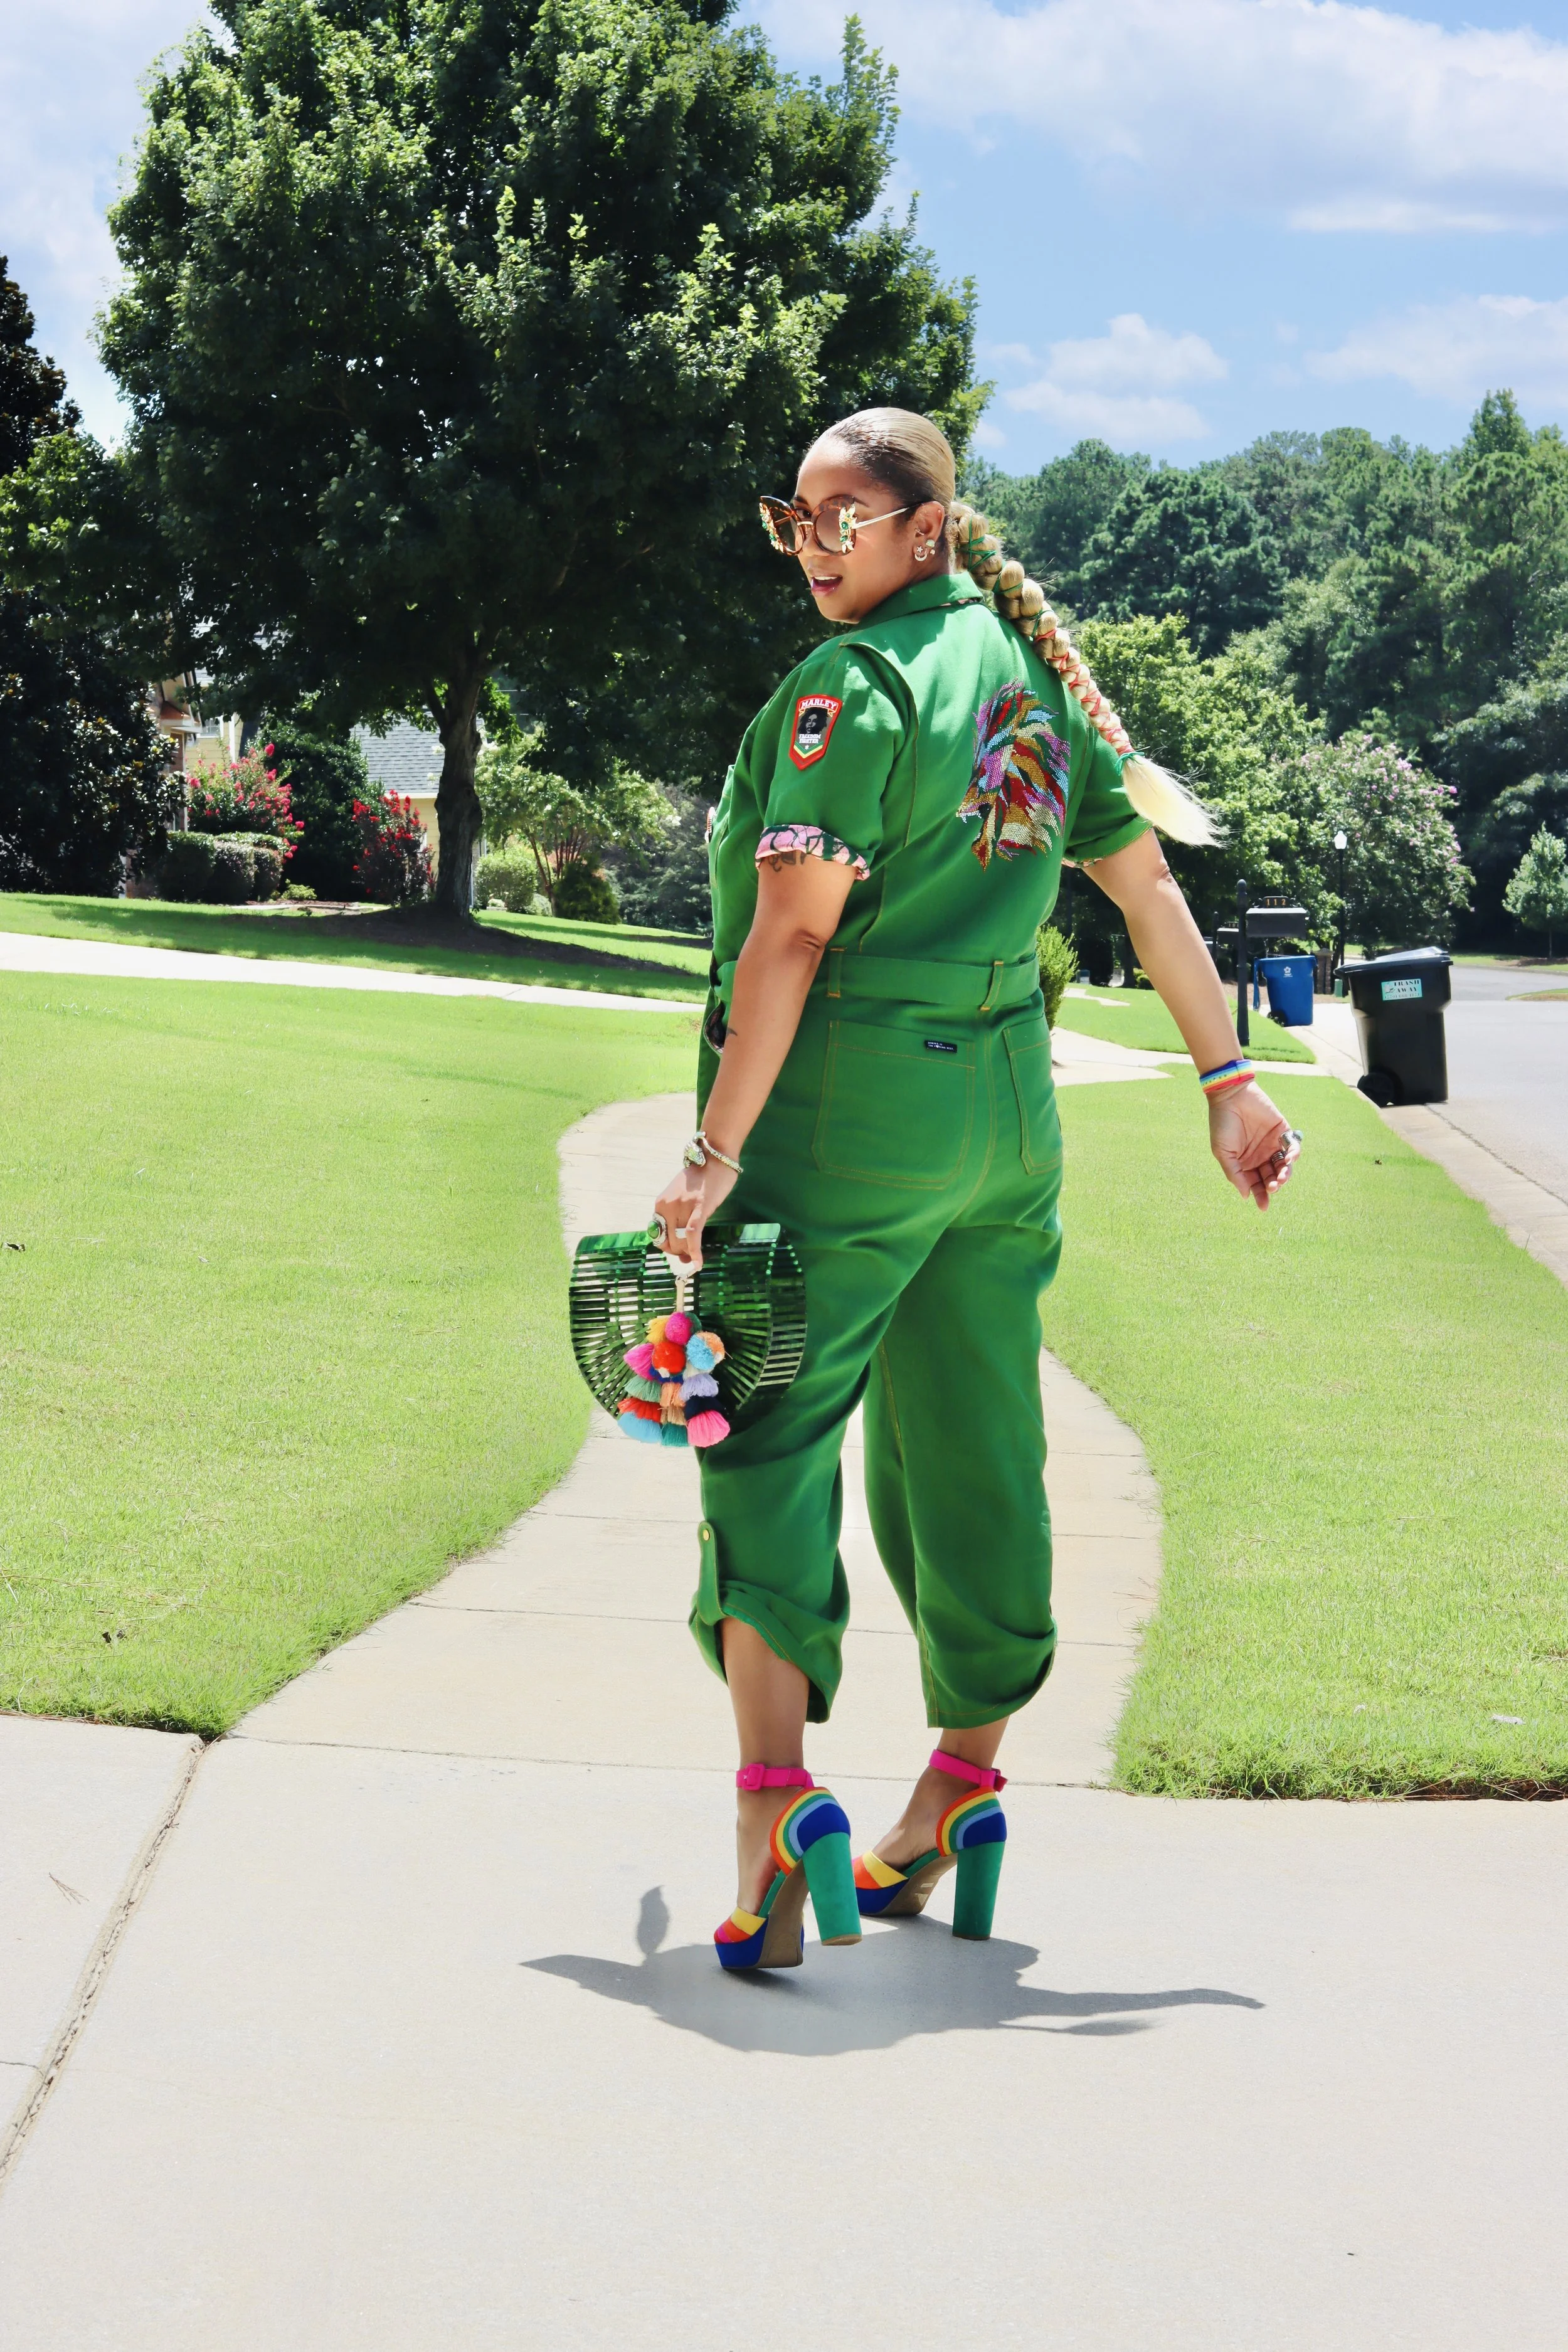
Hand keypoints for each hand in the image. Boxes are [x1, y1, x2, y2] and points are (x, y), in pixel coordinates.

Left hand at [652, 1153, 738, 1269]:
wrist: (715, 1157)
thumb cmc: (702, 1178)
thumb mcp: (681, 1196)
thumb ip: (678, 1216)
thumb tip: (681, 1241)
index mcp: (661, 1204)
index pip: (658, 1236)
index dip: (668, 1249)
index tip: (679, 1253)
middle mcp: (668, 1206)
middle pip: (670, 1242)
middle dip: (679, 1253)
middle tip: (689, 1258)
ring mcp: (682, 1206)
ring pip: (681, 1241)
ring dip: (687, 1253)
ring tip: (695, 1259)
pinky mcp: (699, 1207)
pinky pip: (693, 1234)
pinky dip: (695, 1251)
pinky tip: (698, 1262)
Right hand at [1208, 1081, 1300, 1211]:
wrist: (1231, 1096)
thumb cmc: (1222, 1124)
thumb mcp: (1223, 1153)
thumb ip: (1234, 1174)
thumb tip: (1246, 1195)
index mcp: (1245, 1163)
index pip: (1256, 1184)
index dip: (1261, 1196)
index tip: (1264, 1206)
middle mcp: (1260, 1156)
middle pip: (1272, 1177)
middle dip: (1274, 1186)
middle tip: (1273, 1188)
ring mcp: (1272, 1144)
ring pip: (1284, 1165)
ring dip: (1285, 1174)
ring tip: (1282, 1178)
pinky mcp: (1283, 1131)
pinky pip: (1292, 1146)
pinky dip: (1294, 1154)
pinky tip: (1290, 1159)